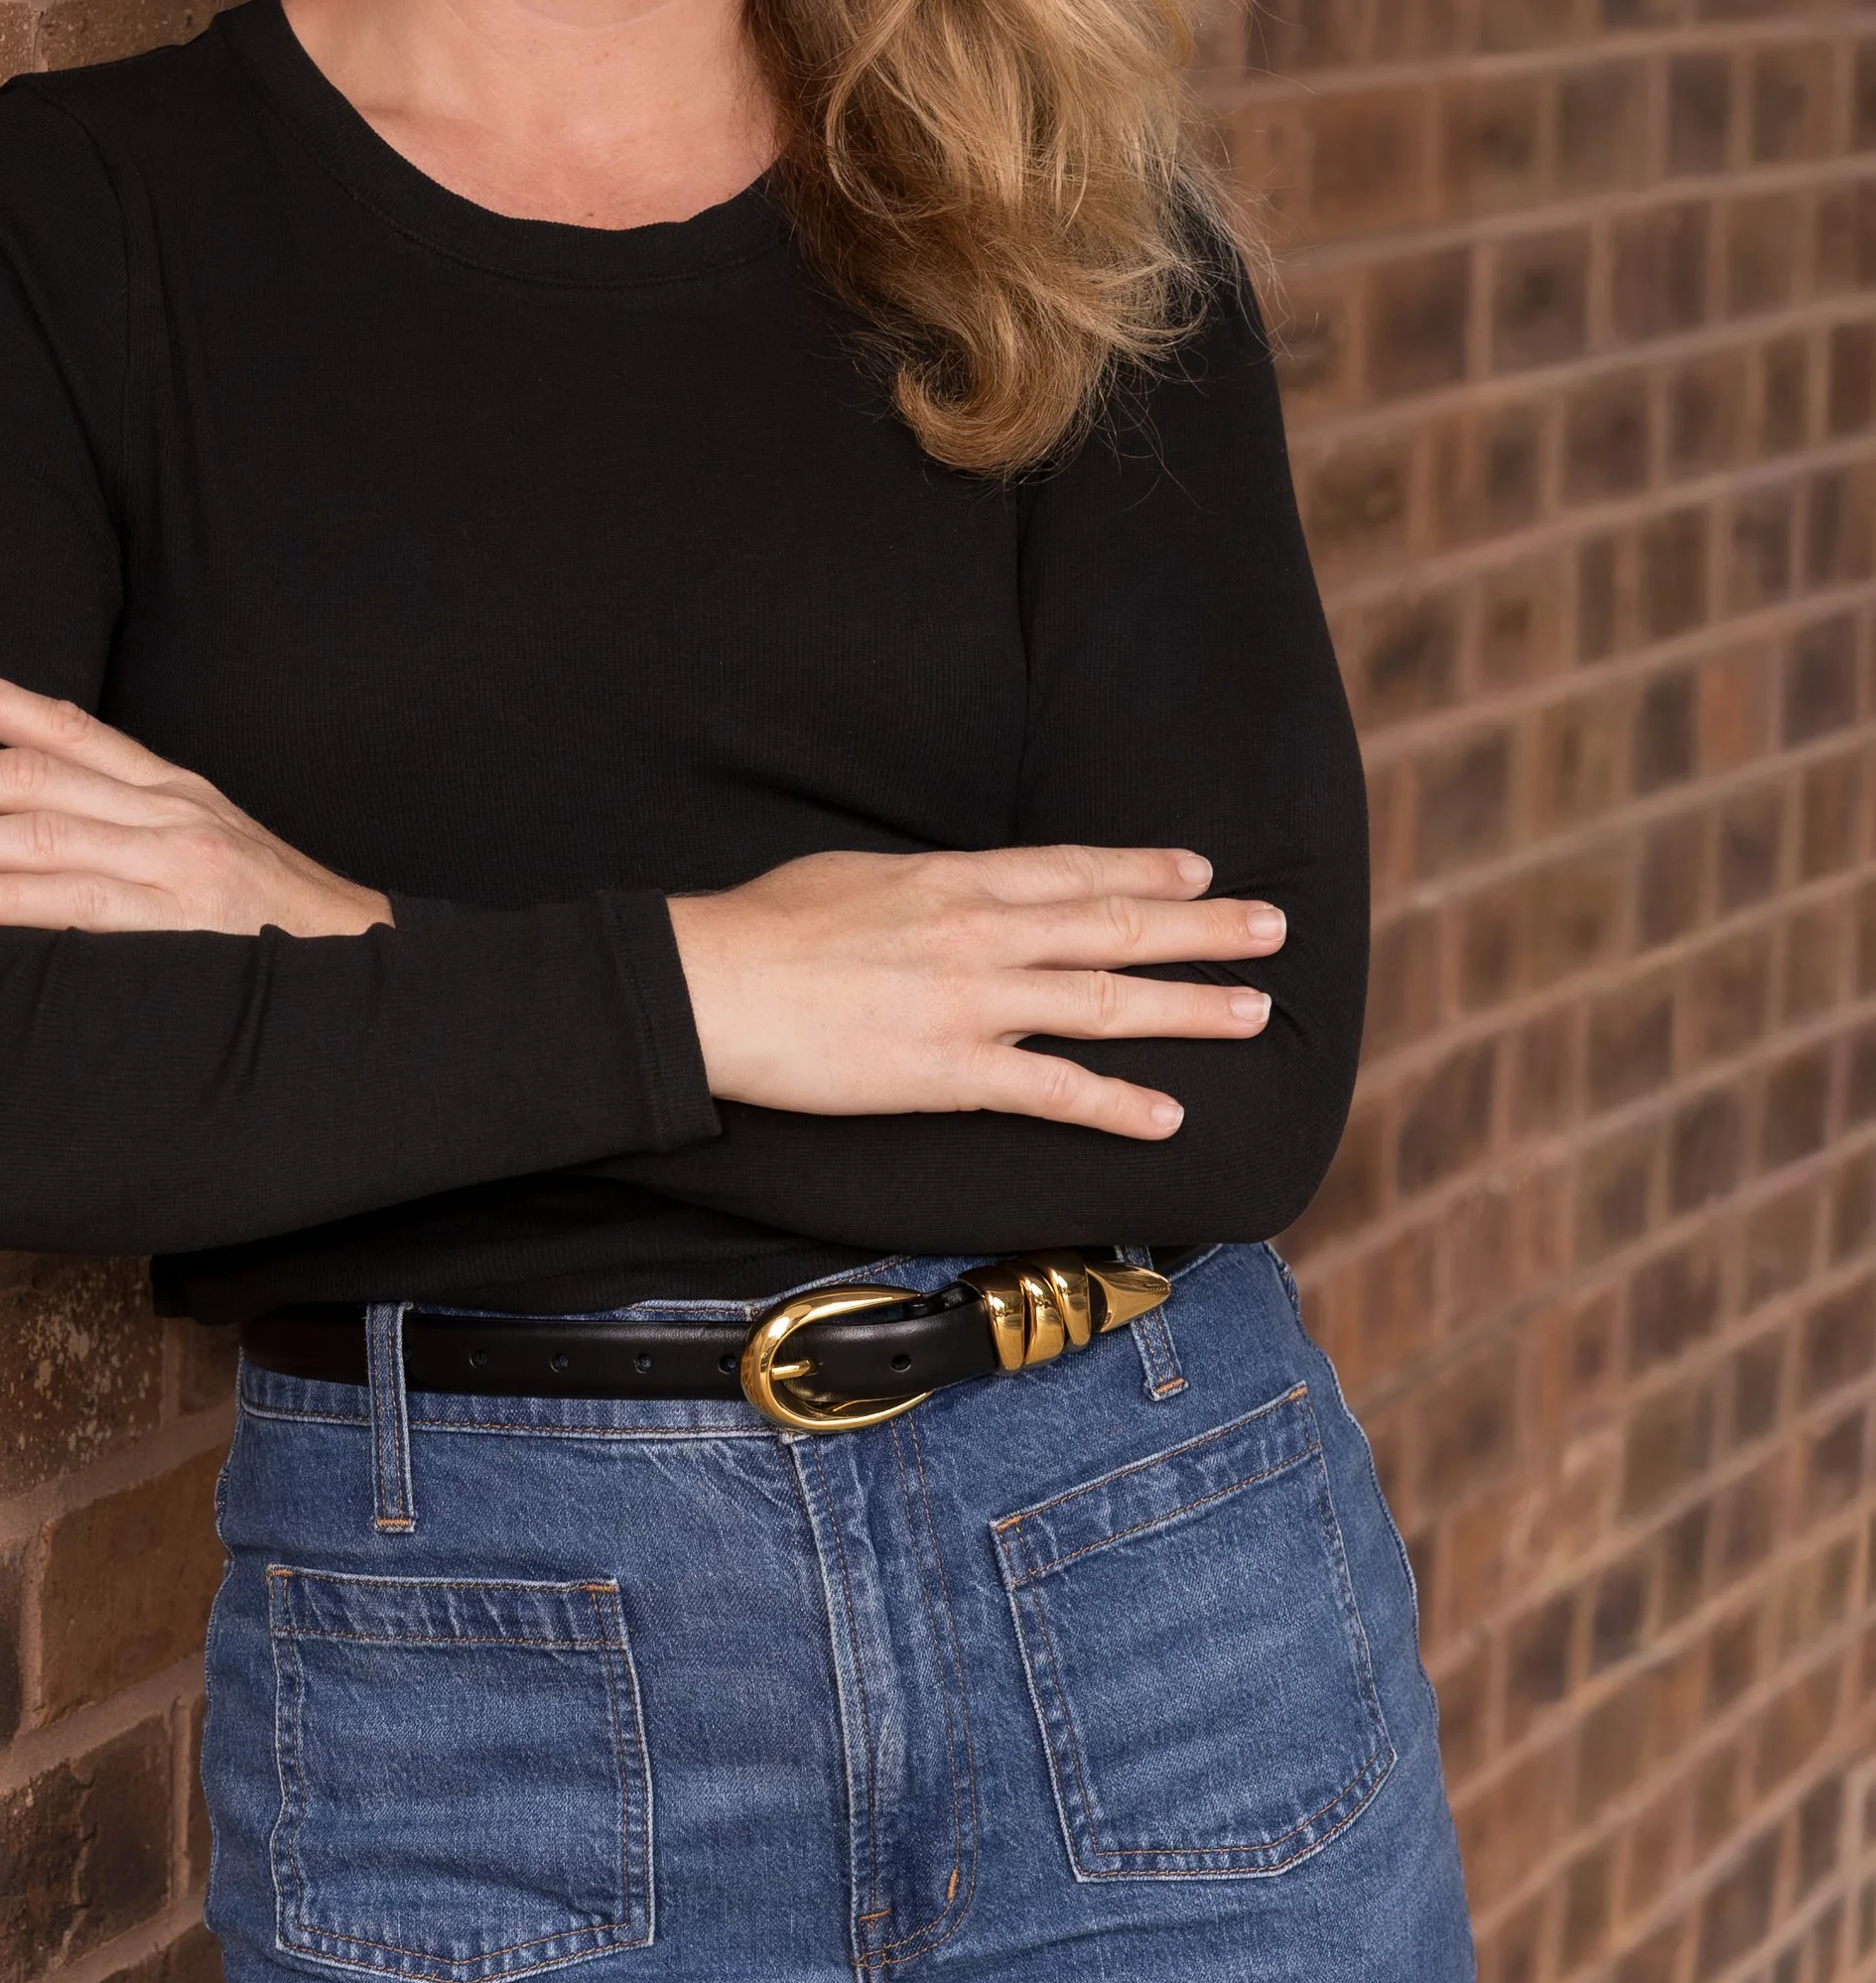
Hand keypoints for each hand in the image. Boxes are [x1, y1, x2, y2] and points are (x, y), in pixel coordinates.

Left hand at [0, 663, 390, 936]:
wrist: (366, 970)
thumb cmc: (268, 923)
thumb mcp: (206, 850)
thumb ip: (127, 834)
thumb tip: (25, 832)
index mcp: (171, 790)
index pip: (70, 727)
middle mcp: (172, 813)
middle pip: (36, 774)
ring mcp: (180, 867)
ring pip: (47, 836)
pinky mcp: (187, 928)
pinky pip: (85, 908)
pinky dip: (15, 902)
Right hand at [667, 843, 1283, 1140]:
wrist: (712, 984)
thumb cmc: (767, 927)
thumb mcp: (859, 874)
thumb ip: (926, 885)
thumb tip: (959, 889)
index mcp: (956, 880)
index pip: (1074, 869)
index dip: (1145, 868)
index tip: (1200, 868)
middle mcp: (981, 933)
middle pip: (1116, 924)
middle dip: (1202, 926)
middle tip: (1271, 926)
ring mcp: (972, 1002)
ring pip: (1107, 999)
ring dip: (1190, 1007)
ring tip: (1254, 1011)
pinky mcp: (950, 1072)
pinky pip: (1053, 1090)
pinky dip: (1116, 1101)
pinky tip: (1167, 1114)